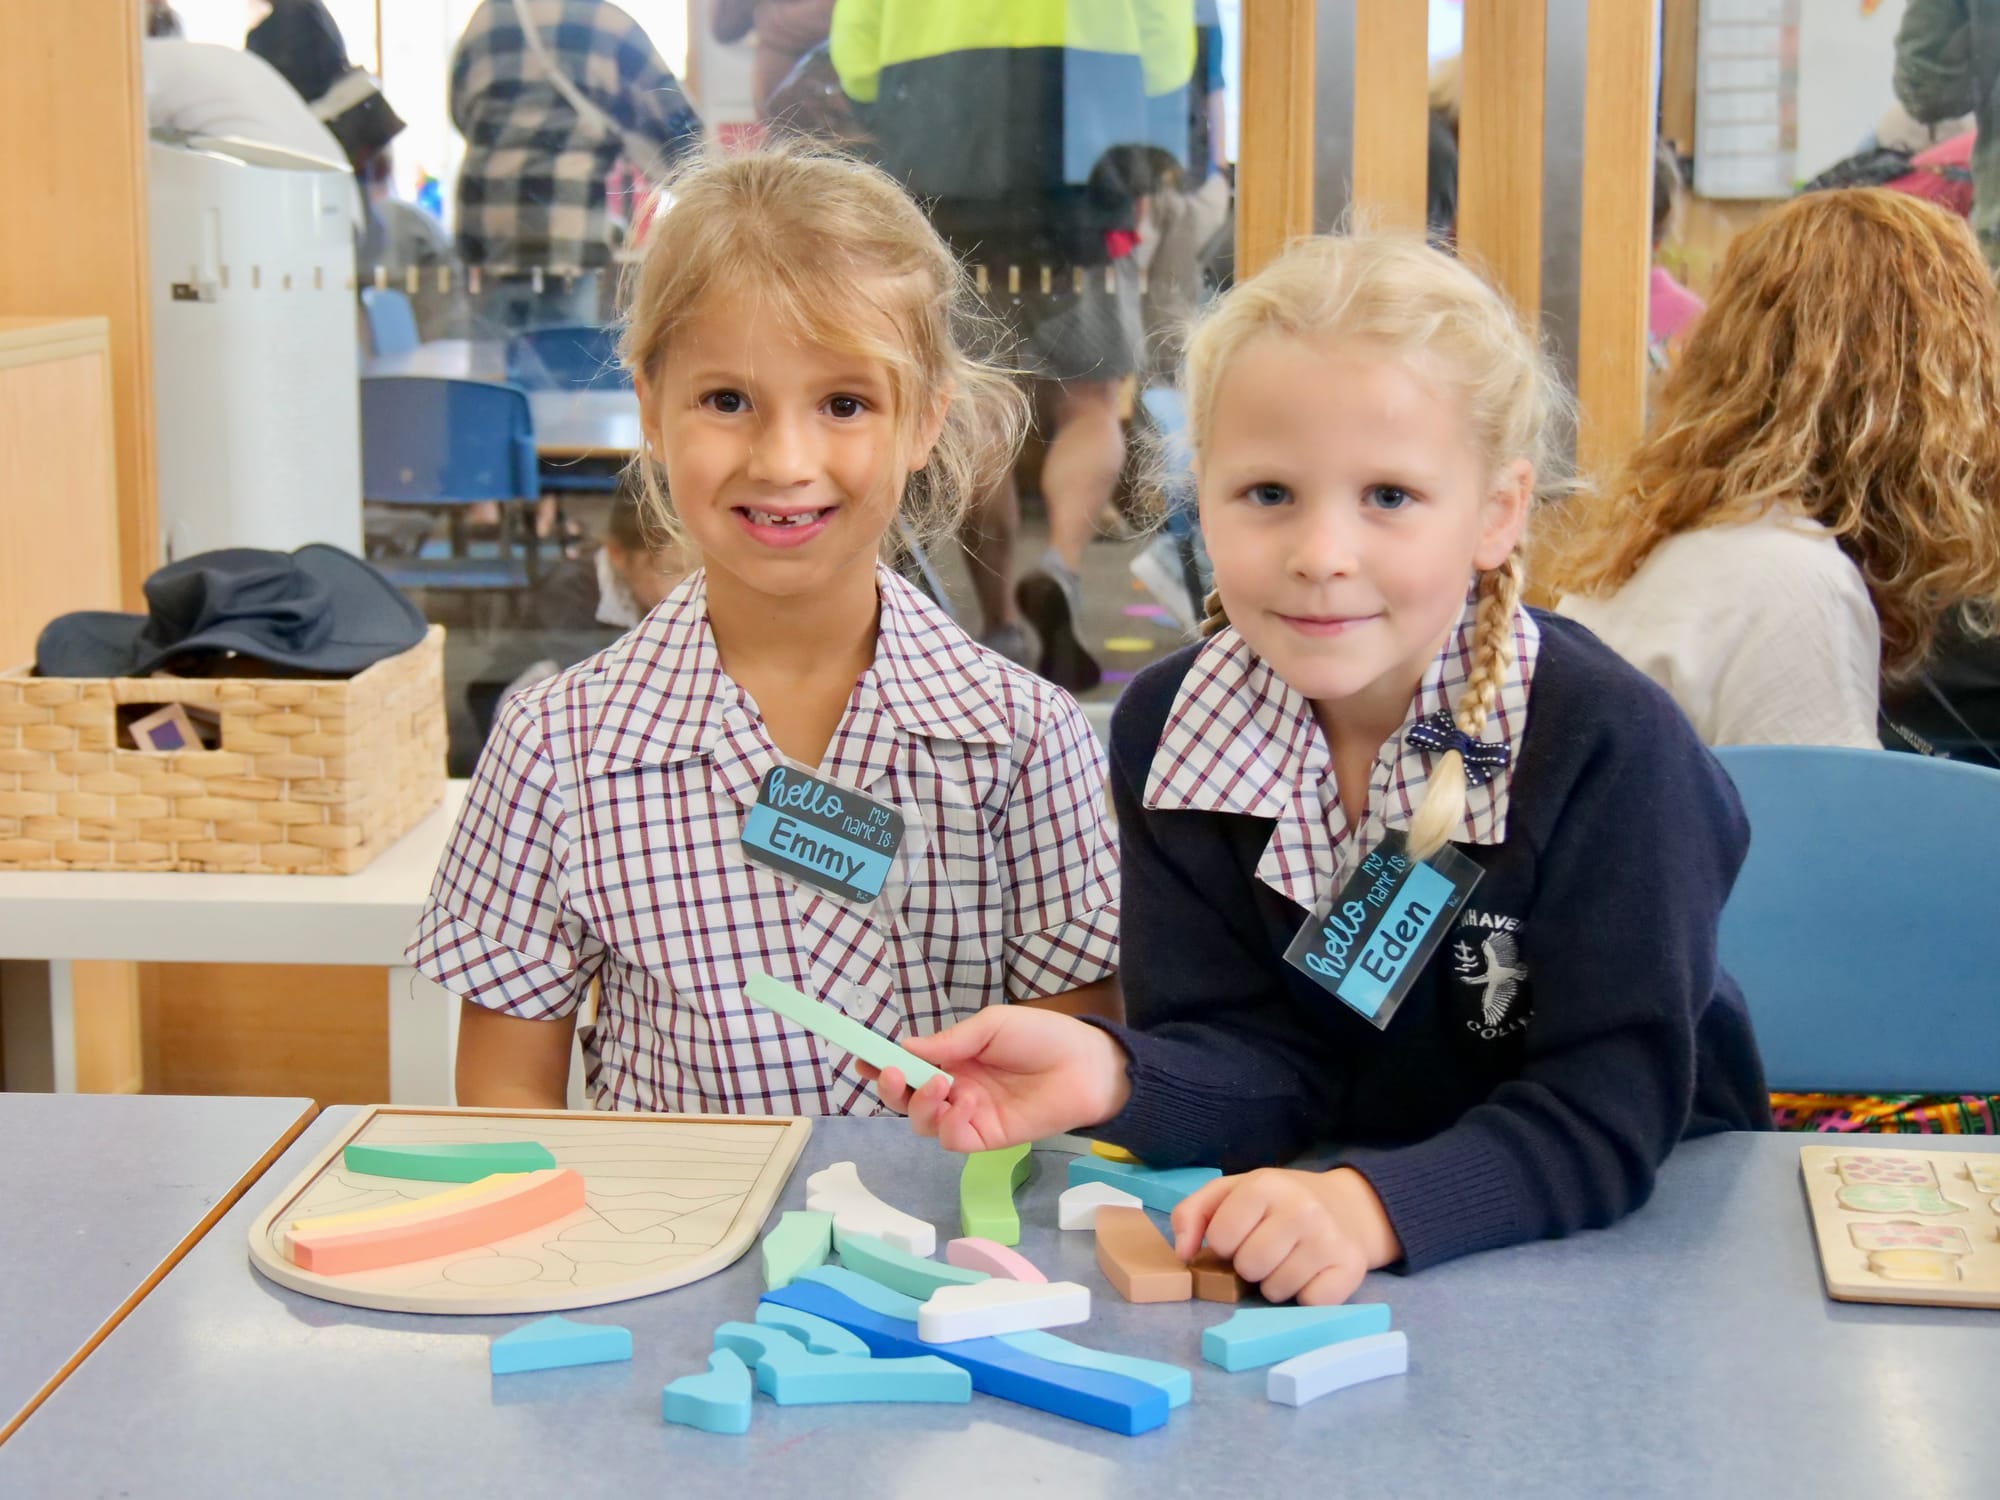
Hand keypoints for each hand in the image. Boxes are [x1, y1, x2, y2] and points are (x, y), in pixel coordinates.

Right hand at [863, 1006, 1131, 1153]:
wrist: (1087, 1066)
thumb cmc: (1043, 1037)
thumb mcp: (992, 1026)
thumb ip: (950, 1042)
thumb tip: (905, 1048)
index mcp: (954, 1059)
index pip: (909, 1065)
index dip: (882, 1064)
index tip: (861, 1058)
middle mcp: (955, 1089)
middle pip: (906, 1100)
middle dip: (891, 1089)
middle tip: (892, 1074)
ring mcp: (969, 1116)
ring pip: (923, 1123)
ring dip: (921, 1105)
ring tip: (941, 1085)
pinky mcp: (986, 1139)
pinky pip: (952, 1139)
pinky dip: (950, 1123)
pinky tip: (966, 1103)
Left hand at [1170, 1167, 1401, 1305]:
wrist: (1346, 1207)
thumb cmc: (1277, 1203)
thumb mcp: (1230, 1193)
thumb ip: (1192, 1214)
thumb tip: (1183, 1253)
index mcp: (1265, 1185)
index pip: (1221, 1237)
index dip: (1224, 1243)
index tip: (1241, 1233)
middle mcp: (1301, 1209)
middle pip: (1248, 1266)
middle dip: (1249, 1265)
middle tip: (1266, 1250)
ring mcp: (1329, 1239)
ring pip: (1276, 1290)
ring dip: (1275, 1283)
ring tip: (1288, 1260)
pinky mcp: (1350, 1268)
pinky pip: (1309, 1303)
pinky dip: (1305, 1296)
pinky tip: (1311, 1274)